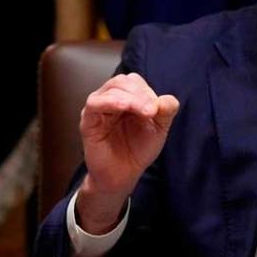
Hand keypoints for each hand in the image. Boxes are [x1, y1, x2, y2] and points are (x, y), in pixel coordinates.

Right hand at [76, 73, 178, 233]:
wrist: (123, 176)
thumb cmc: (138, 151)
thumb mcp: (159, 130)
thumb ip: (166, 112)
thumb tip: (168, 99)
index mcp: (126, 98)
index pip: (134, 82)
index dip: (146, 91)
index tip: (157, 109)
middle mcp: (110, 100)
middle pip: (122, 81)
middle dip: (140, 93)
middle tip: (151, 111)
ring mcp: (97, 109)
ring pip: (110, 89)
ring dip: (130, 97)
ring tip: (144, 112)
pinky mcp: (87, 121)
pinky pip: (94, 104)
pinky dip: (110, 101)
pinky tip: (123, 107)